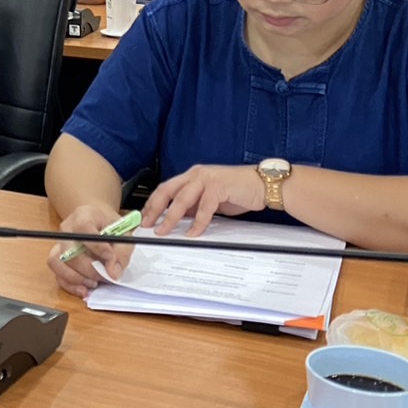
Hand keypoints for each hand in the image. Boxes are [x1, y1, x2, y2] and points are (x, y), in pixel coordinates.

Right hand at [48, 203, 134, 298]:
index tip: (110, 258)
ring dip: (76, 278)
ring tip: (93, 283)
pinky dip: (69, 285)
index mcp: (83, 215)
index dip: (96, 246)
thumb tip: (113, 272)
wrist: (98, 223)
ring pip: (57, 262)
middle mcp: (66, 228)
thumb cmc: (111, 228)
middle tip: (104, 276)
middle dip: (88, 269)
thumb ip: (122, 252)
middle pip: (68, 250)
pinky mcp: (57, 258)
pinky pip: (56, 273)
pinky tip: (84, 290)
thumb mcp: (123, 234)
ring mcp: (59, 243)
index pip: (82, 228)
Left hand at [143, 164, 265, 236]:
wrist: (263, 184)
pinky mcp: (219, 186)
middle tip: (146, 224)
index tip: (144, 217)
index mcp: (192, 176)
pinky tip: (193, 232)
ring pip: (182, 199)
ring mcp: (207, 179)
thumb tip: (177, 217)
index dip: (152, 203)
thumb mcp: (210, 199)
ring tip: (164, 230)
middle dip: (154, 209)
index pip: (165, 188)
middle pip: (167, 191)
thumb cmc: (238, 190)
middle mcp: (196, 174)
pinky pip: (204, 207)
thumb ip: (194, 205)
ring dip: (170, 217)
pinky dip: (197, 222)